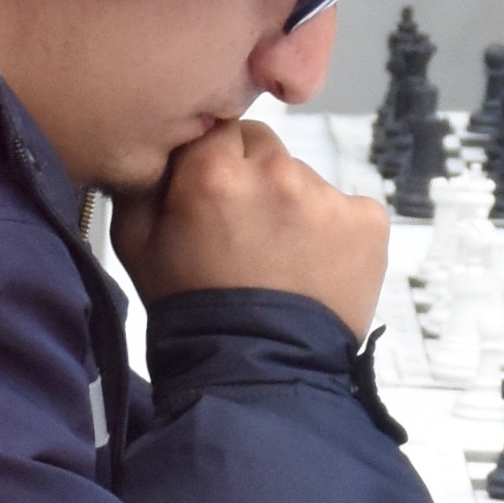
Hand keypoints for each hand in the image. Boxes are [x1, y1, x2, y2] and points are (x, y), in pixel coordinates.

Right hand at [109, 117, 389, 331]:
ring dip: (293, 209)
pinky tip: (313, 269)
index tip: (214, 198)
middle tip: (245, 234)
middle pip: (264, 148)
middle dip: (253, 180)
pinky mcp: (367, 223)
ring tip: (279, 262)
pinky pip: (347, 210)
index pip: (218, 128)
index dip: (214, 163)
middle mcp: (276, 172)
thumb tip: (156, 141)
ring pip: (305, 180)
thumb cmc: (193, 311)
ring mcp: (327, 198)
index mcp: (214, 170)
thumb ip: (141, 179)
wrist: (257, 374)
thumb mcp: (136, 244)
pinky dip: (334, 233)